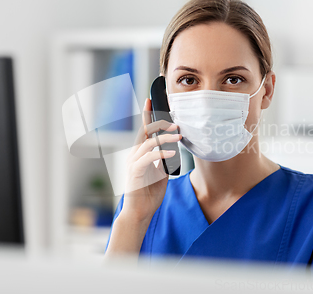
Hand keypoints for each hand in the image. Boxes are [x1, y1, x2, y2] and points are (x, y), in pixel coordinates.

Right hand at [121, 98, 180, 222]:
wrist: (140, 212)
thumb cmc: (149, 193)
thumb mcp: (160, 173)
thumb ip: (164, 160)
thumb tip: (173, 149)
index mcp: (140, 153)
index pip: (144, 130)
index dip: (147, 114)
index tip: (151, 100)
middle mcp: (135, 155)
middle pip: (145, 131)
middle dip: (160, 123)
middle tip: (176, 123)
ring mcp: (134, 162)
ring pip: (149, 143)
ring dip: (165, 138)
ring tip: (179, 137)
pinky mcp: (136, 172)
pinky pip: (149, 158)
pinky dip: (161, 153)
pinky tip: (173, 153)